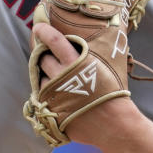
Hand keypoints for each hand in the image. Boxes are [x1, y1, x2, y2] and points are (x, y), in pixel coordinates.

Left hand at [32, 22, 142, 147]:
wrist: (115, 124)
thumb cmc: (112, 92)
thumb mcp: (105, 66)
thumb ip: (89, 53)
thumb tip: (83, 38)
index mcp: (76, 62)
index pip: (53, 40)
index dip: (43, 32)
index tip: (37, 28)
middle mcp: (61, 76)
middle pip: (42, 58)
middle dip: (44, 56)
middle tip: (49, 56)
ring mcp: (54, 94)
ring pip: (41, 79)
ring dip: (47, 77)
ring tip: (61, 82)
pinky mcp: (51, 110)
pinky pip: (42, 97)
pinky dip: (48, 95)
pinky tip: (61, 96)